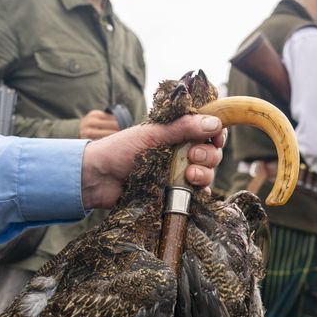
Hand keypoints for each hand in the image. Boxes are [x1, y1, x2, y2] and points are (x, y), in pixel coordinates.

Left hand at [80, 115, 224, 208]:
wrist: (98, 179)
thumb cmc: (119, 150)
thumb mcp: (153, 134)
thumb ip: (183, 128)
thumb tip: (215, 122)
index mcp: (177, 133)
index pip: (208, 130)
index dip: (217, 133)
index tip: (216, 137)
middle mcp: (182, 151)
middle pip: (212, 152)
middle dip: (208, 154)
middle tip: (192, 155)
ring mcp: (179, 173)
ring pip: (208, 172)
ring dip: (205, 172)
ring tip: (188, 175)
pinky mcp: (175, 193)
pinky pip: (198, 193)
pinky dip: (201, 191)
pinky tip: (193, 189)